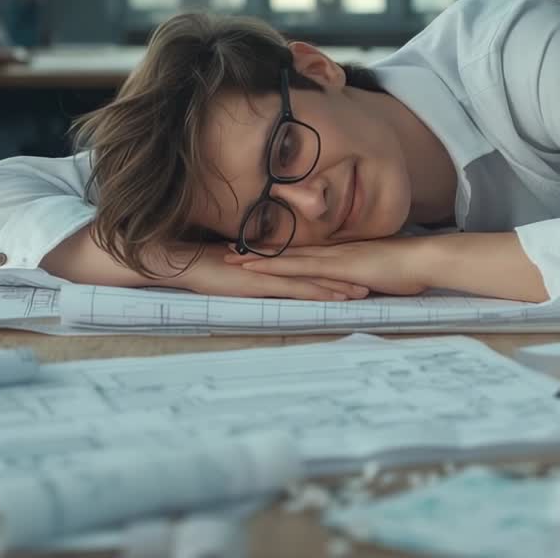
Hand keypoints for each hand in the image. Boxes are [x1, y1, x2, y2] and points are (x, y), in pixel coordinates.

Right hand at [174, 243, 369, 300]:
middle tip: (373, 282)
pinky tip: (334, 298)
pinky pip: (296, 289)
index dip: (336, 268)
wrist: (186, 260)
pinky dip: (317, 293)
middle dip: (346, 277)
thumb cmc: (208, 266)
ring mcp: (272, 274)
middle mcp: (279, 266)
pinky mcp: (264, 284)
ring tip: (363, 293)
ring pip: (314, 280)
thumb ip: (258, 274)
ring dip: (339, 287)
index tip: (358, 272)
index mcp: (275, 262)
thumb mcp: (240, 273)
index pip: (312, 264)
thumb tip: (269, 281)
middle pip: (320, 270)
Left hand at [224, 237, 432, 295]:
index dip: (277, 251)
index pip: (303, 252)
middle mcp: (331, 251)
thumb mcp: (381, 275)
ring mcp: (332, 258)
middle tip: (227, 250)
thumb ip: (365, 278)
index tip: (253, 250)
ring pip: (286, 257)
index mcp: (341, 253)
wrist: (425, 259)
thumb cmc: (410, 268)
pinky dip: (275, 268)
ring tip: (229, 259)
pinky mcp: (336, 268)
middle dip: (257, 252)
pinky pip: (299, 268)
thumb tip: (358, 287)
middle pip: (287, 251)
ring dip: (257, 259)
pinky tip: (255, 271)